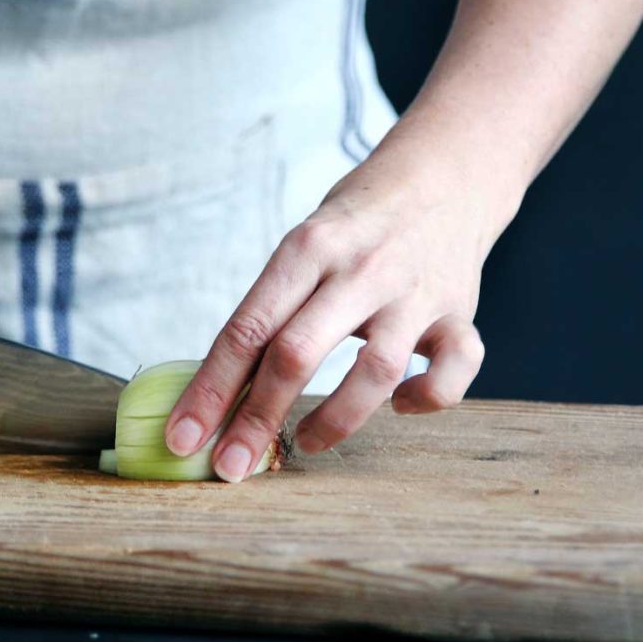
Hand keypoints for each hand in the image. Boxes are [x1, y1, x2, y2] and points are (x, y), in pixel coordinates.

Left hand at [164, 113, 501, 481]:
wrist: (445, 174)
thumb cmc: (358, 221)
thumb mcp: (308, 242)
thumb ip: (277, 305)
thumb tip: (225, 388)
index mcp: (308, 247)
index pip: (247, 327)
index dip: (211, 389)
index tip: (184, 437)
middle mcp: (360, 268)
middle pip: (296, 353)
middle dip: (256, 419)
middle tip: (231, 467)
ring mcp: (414, 291)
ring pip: (373, 371)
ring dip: (334, 420)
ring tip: (306, 441)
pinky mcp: (459, 311)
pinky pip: (455, 368)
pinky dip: (428, 398)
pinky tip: (402, 404)